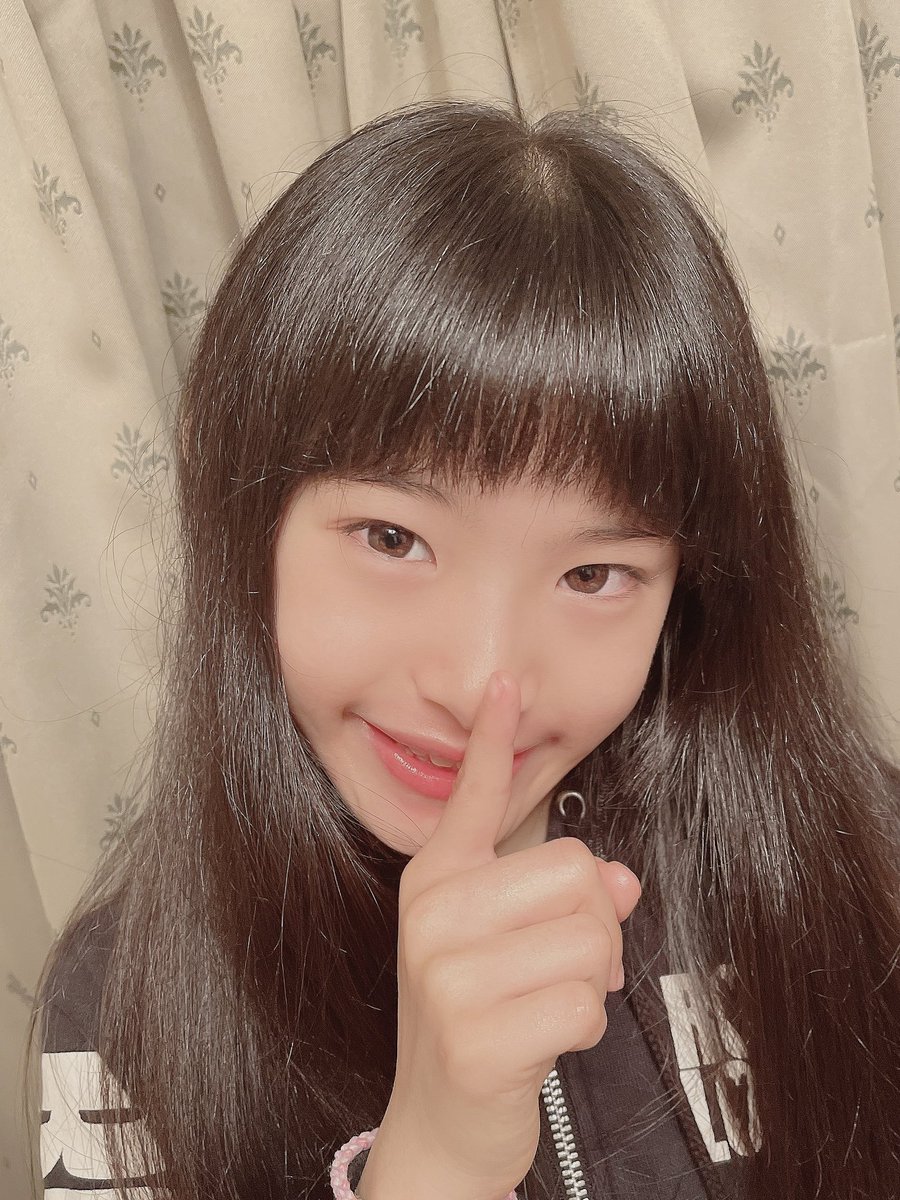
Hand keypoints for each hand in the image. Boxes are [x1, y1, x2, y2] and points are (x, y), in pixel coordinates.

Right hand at [360, 671, 640, 1199]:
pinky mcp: (475, 1037)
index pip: (469, 796)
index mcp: (436, 881)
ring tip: (554, 1000)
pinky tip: (545, 1038)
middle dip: (596, 925)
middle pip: (576, 872)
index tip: (506, 685)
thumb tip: (622, 879)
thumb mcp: (506, 946)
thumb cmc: (477, 1019)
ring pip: (590, 938)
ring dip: (594, 980)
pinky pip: (585, 1003)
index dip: (490, 736)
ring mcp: (446, 976)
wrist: (440, 1122)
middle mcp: (432, 916)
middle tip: (569, 962)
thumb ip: (560, 898)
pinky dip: (585, 1026)